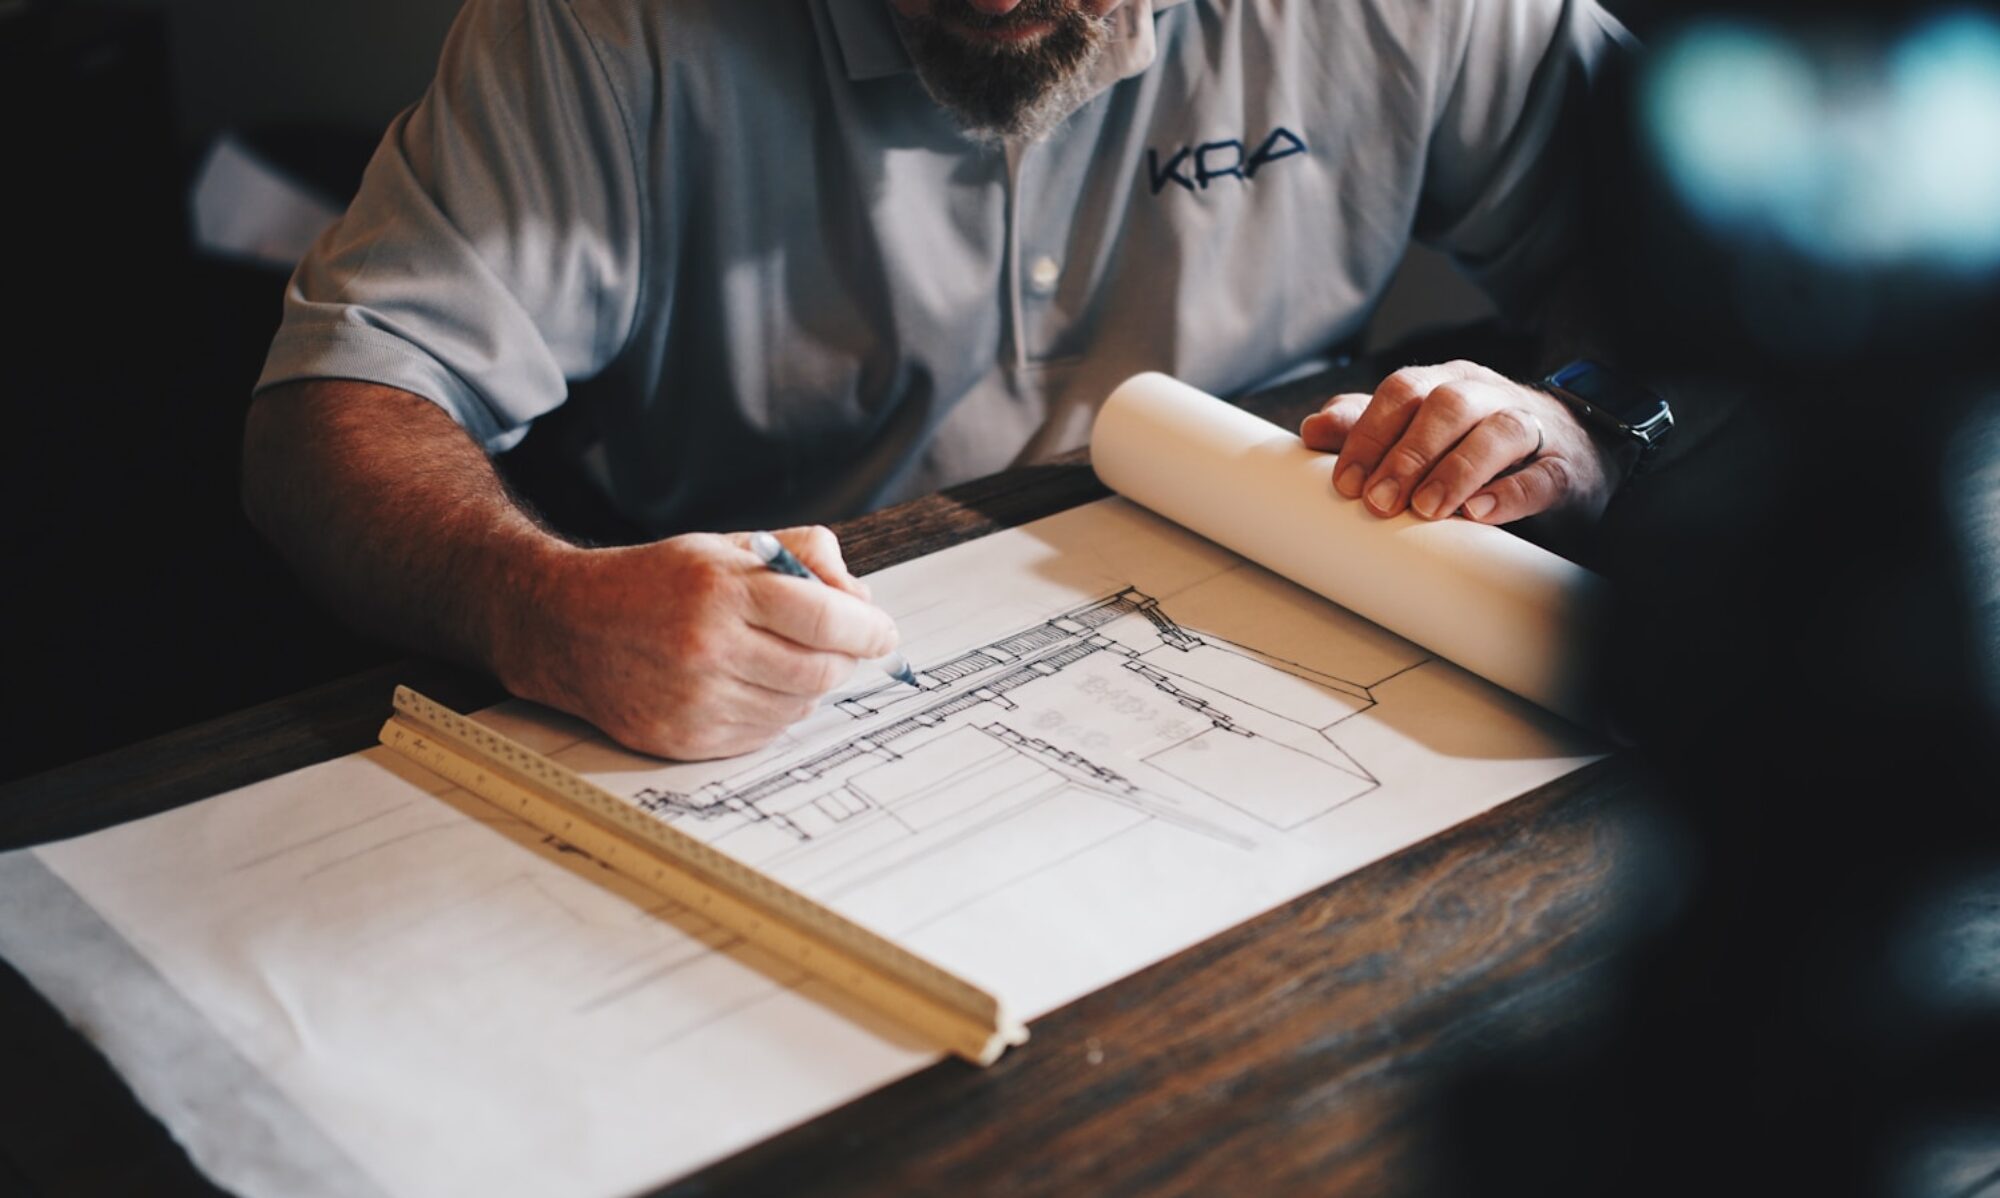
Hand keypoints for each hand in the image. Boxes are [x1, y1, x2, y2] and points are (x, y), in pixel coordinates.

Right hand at [492, 526, 899, 760]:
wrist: (569, 628)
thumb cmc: (656, 582)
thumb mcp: (726, 546)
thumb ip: (802, 556)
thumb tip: (862, 599)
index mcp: (721, 590)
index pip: (827, 618)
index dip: (869, 629)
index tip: (883, 632)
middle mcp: (709, 648)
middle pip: (822, 670)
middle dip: (844, 658)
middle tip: (839, 644)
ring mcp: (697, 700)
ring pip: (798, 707)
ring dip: (808, 685)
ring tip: (780, 658)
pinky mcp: (687, 740)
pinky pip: (765, 734)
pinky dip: (775, 712)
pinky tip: (751, 685)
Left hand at [1299, 360, 1620, 523]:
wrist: (1568, 453)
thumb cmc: (1475, 442)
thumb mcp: (1419, 430)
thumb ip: (1367, 427)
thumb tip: (1311, 429)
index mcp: (1446, 383)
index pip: (1402, 391)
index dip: (1369, 433)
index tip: (1345, 482)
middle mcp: (1487, 395)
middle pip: (1446, 406)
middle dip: (1407, 454)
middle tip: (1378, 501)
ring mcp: (1531, 427)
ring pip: (1497, 431)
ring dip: (1455, 470)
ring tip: (1426, 509)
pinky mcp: (1562, 467)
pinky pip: (1541, 474)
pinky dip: (1510, 493)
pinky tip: (1480, 513)